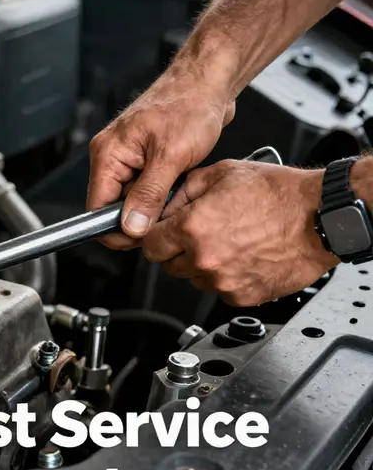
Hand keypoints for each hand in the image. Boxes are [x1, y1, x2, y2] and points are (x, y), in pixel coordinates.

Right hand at [87, 63, 235, 247]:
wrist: (208, 81)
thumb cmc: (189, 105)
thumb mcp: (170, 156)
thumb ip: (149, 195)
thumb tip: (131, 227)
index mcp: (108, 154)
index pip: (96, 208)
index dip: (117, 228)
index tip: (144, 236)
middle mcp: (112, 156)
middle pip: (114, 207)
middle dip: (141, 216)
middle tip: (170, 211)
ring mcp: (128, 158)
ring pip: (133, 201)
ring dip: (155, 205)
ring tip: (179, 190)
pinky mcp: (144, 159)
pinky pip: (146, 189)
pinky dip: (163, 194)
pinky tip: (180, 184)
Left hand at [142, 160, 337, 306]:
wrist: (320, 217)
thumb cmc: (278, 193)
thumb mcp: (221, 173)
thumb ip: (183, 191)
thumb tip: (164, 205)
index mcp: (193, 227)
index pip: (149, 245)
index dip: (155, 236)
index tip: (162, 232)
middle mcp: (205, 258)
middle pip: (168, 265)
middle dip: (177, 249)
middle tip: (200, 233)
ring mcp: (224, 281)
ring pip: (193, 279)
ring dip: (201, 264)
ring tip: (227, 241)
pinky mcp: (243, 296)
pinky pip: (219, 290)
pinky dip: (225, 276)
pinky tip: (241, 255)